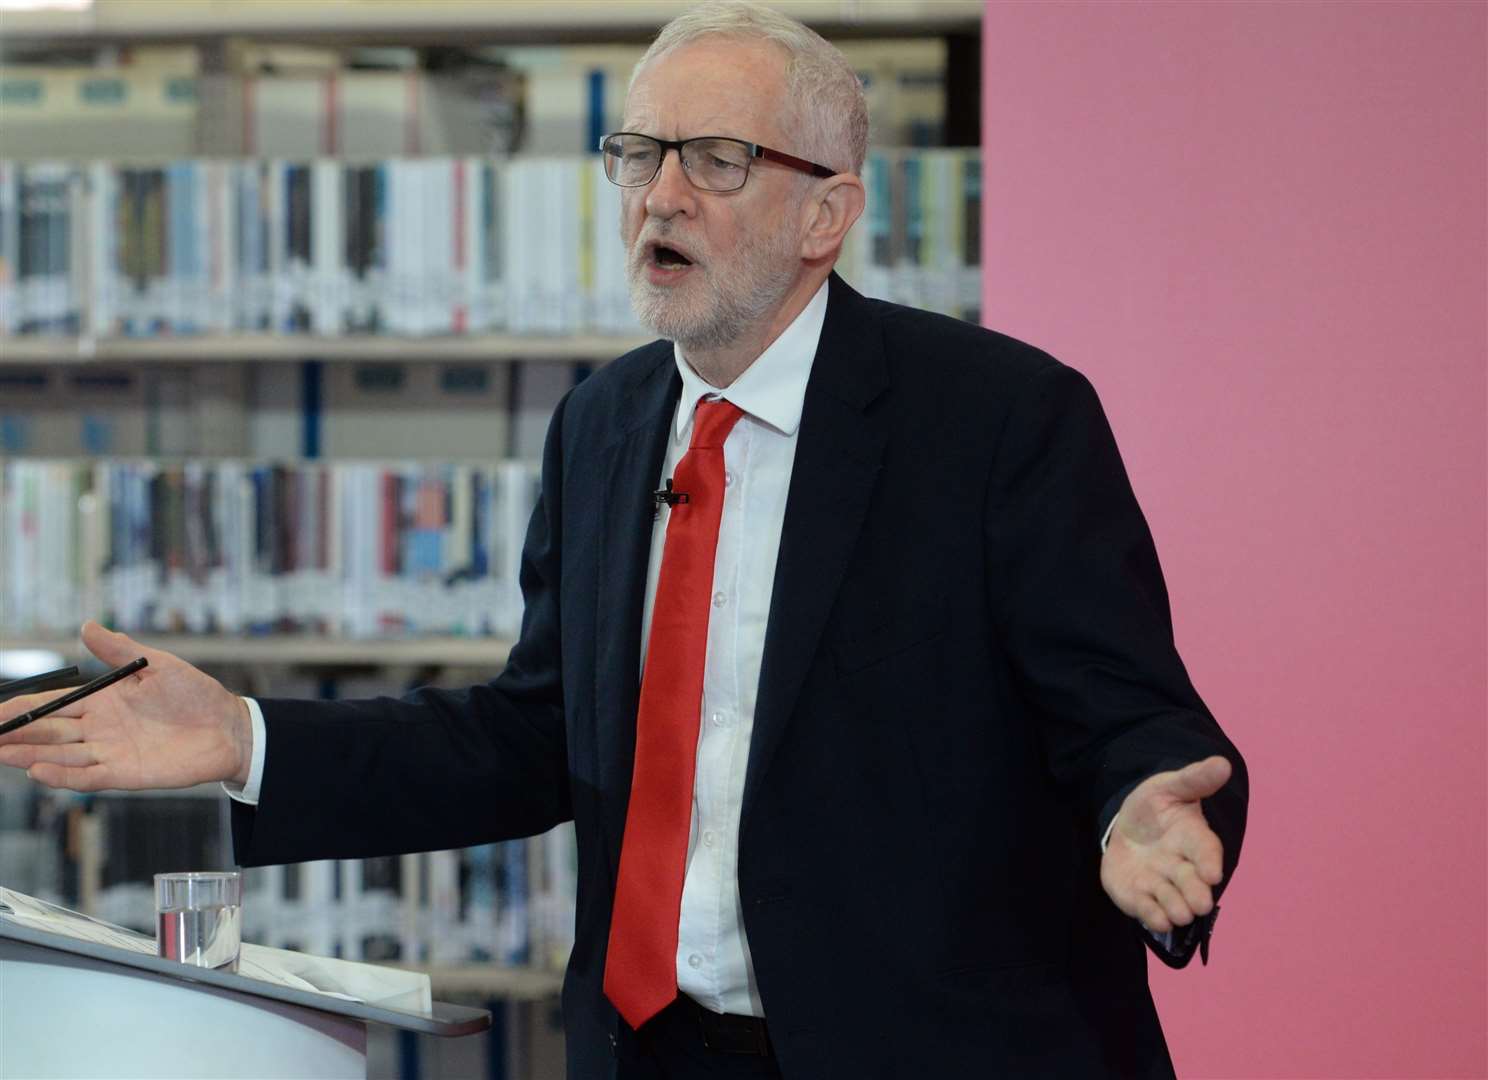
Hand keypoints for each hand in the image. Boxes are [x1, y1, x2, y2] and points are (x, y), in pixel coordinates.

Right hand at [0, 621, 251, 791]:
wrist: (229, 727)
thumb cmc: (196, 695)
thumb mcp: (158, 665)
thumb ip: (120, 650)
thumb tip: (87, 626)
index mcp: (102, 701)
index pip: (53, 705)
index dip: (22, 708)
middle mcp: (99, 729)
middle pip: (48, 733)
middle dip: (16, 734)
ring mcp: (110, 753)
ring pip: (61, 755)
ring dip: (30, 756)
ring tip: (1, 752)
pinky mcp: (125, 774)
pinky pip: (88, 777)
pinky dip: (63, 775)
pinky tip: (38, 772)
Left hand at [1099, 756, 1230, 933]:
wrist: (1127, 827)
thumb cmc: (1155, 806)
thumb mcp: (1169, 787)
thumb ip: (1194, 779)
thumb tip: (1223, 763)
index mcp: (1193, 839)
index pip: (1207, 850)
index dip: (1210, 862)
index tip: (1212, 874)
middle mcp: (1182, 867)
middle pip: (1193, 885)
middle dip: (1196, 894)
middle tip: (1199, 904)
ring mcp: (1161, 885)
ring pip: (1173, 903)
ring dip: (1176, 908)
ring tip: (1178, 913)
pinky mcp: (1140, 898)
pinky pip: (1148, 911)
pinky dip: (1152, 917)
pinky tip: (1156, 920)